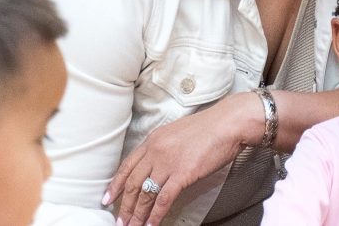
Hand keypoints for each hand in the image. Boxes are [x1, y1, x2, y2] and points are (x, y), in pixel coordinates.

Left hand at [106, 92, 259, 225]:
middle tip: (120, 220)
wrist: (229, 123)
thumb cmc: (211, 126)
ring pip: (145, 194)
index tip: (109, 198)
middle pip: (133, 183)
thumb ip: (165, 147)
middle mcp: (156, 151)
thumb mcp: (178, 132)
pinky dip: (156, 215)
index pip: (128, 165)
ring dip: (137, 214)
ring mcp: (168, 163)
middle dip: (125, 205)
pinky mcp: (183, 174)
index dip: (116, 184)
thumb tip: (159, 165)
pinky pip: (164, 199)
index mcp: (153, 139)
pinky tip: (152, 224)